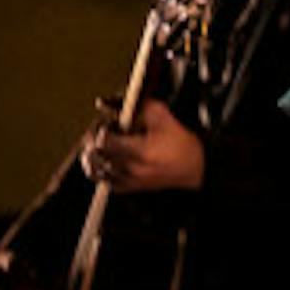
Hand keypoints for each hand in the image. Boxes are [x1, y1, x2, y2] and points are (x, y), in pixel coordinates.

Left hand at [82, 99, 204, 192]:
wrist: (197, 168)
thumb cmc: (182, 144)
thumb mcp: (164, 117)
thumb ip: (140, 105)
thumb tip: (113, 101)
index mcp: (140, 151)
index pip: (104, 140)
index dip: (101, 128)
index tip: (108, 122)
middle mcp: (132, 168)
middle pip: (95, 156)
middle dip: (93, 141)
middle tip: (99, 132)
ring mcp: (130, 180)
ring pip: (95, 172)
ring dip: (92, 157)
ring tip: (97, 147)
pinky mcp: (132, 187)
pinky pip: (106, 182)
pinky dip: (101, 172)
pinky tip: (107, 162)